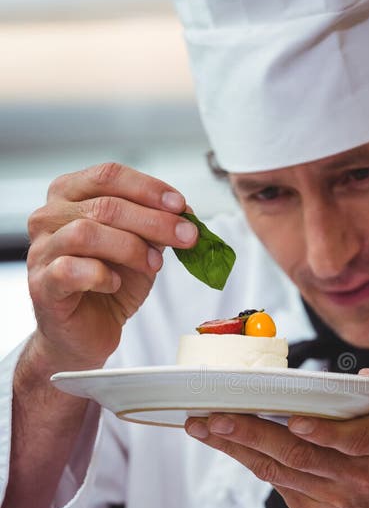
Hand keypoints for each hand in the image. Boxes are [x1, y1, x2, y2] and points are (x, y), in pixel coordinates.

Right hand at [25, 161, 196, 371]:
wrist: (87, 331)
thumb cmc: (108, 284)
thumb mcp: (140, 248)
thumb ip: (156, 226)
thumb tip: (186, 213)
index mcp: (70, 196)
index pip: (109, 176)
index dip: (148, 188)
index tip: (181, 206)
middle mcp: (49, 217)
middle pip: (104, 205)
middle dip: (154, 221)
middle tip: (187, 236)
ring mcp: (42, 251)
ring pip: (86, 233)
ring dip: (131, 248)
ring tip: (154, 265)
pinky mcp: (42, 285)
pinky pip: (71, 270)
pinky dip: (101, 275)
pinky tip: (114, 284)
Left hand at [186, 360, 368, 507]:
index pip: (356, 441)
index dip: (324, 433)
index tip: (295, 420)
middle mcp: (362, 478)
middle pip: (302, 455)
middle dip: (255, 434)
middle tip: (218, 416)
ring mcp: (334, 499)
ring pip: (280, 470)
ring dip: (237, 446)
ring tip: (203, 425)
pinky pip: (276, 482)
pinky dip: (247, 459)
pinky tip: (223, 440)